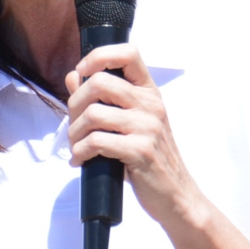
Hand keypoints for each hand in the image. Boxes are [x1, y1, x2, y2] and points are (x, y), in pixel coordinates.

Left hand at [64, 44, 206, 228]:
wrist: (176, 194)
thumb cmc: (149, 158)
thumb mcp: (130, 123)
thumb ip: (102, 99)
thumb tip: (73, 76)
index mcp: (149, 92)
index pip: (128, 53)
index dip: (98, 57)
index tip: (82, 73)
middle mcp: (151, 104)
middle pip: (99, 82)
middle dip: (75, 103)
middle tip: (73, 124)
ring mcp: (147, 127)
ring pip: (93, 114)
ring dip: (74, 132)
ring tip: (76, 145)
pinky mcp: (140, 151)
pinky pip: (97, 142)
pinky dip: (80, 152)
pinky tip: (81, 160)